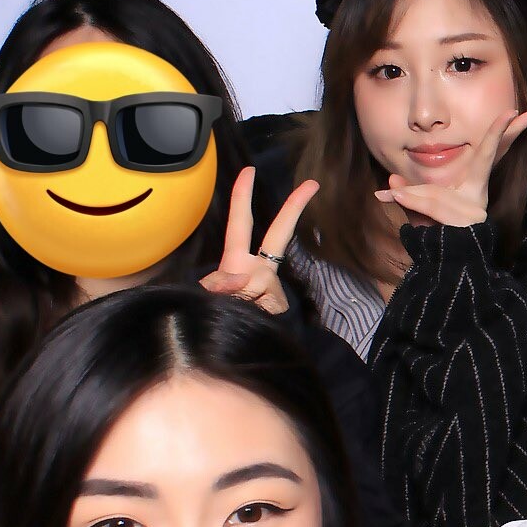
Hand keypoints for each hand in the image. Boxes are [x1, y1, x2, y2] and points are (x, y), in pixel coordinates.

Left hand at [199, 167, 317, 314]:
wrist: (239, 355)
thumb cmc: (219, 322)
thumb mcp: (215, 300)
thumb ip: (227, 285)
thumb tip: (244, 276)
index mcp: (237, 261)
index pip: (241, 224)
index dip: (243, 197)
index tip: (249, 172)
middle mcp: (254, 269)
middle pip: (277, 235)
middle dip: (292, 210)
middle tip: (310, 184)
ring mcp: (267, 288)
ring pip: (267, 284)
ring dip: (254, 301)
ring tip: (244, 312)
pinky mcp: (278, 304)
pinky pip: (272, 304)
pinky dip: (262, 313)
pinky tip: (254, 319)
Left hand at [373, 109, 526, 227]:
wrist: (445, 269)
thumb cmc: (437, 239)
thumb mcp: (420, 211)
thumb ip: (408, 194)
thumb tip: (390, 181)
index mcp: (473, 186)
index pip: (490, 155)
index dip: (502, 134)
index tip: (520, 113)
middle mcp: (478, 195)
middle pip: (490, 159)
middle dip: (503, 135)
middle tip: (524, 113)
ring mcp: (475, 210)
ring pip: (440, 193)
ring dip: (413, 196)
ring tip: (390, 194)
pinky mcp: (465, 224)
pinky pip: (434, 208)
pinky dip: (413, 204)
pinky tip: (394, 196)